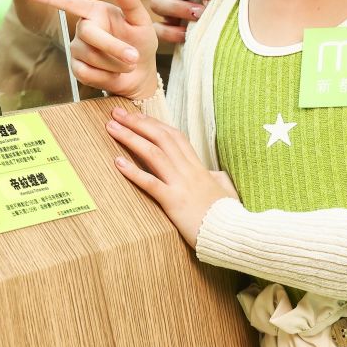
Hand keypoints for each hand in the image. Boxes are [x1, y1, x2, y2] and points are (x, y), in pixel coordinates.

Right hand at [20, 0, 158, 98]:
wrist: (140, 73)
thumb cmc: (140, 43)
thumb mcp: (142, 23)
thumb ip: (131, 4)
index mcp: (94, 11)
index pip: (67, 1)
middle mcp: (82, 28)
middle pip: (88, 34)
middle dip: (113, 47)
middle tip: (133, 57)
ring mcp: (77, 49)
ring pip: (90, 56)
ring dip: (115, 63)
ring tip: (128, 64)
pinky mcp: (76, 69)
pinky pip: (86, 73)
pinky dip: (106, 76)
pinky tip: (114, 74)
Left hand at [106, 105, 237, 248]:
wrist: (235, 233)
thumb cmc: (229, 214)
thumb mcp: (225, 190)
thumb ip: (216, 179)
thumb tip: (214, 175)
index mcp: (198, 167)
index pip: (174, 136)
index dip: (154, 123)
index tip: (137, 115)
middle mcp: (188, 170)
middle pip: (160, 137)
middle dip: (137, 122)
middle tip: (116, 113)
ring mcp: (181, 185)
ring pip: (153, 154)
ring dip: (130, 138)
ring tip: (111, 128)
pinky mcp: (174, 202)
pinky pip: (151, 183)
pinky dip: (133, 171)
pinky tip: (117, 162)